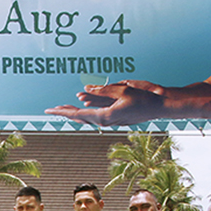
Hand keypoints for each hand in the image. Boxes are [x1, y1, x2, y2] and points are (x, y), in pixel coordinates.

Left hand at [45, 86, 162, 126]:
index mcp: (105, 116)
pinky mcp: (115, 118)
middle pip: (80, 117)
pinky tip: (81, 111)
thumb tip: (85, 91)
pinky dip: (86, 113)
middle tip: (50, 109)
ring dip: (74, 113)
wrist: (160, 107)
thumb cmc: (144, 98)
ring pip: (87, 117)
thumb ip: (103, 91)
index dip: (63, 111)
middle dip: (65, 112)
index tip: (49, 110)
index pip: (78, 114)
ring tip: (62, 109)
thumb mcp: (123, 89)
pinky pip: (96, 116)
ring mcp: (111, 121)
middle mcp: (106, 121)